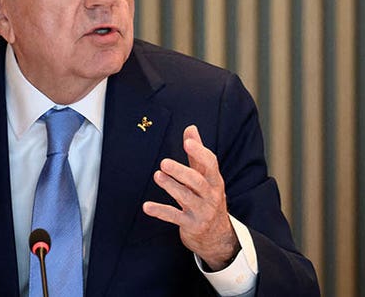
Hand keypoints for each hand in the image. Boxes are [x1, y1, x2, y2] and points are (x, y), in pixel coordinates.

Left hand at [142, 125, 239, 269]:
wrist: (217, 235)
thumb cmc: (208, 198)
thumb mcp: (206, 177)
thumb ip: (197, 153)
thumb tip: (190, 128)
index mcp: (215, 180)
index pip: (210, 164)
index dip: (199, 152)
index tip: (187, 142)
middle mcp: (211, 196)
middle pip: (198, 181)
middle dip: (181, 171)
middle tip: (164, 163)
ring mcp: (202, 211)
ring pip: (186, 198)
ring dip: (171, 187)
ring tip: (157, 176)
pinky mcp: (191, 225)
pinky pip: (174, 217)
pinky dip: (160, 211)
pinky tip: (147, 206)